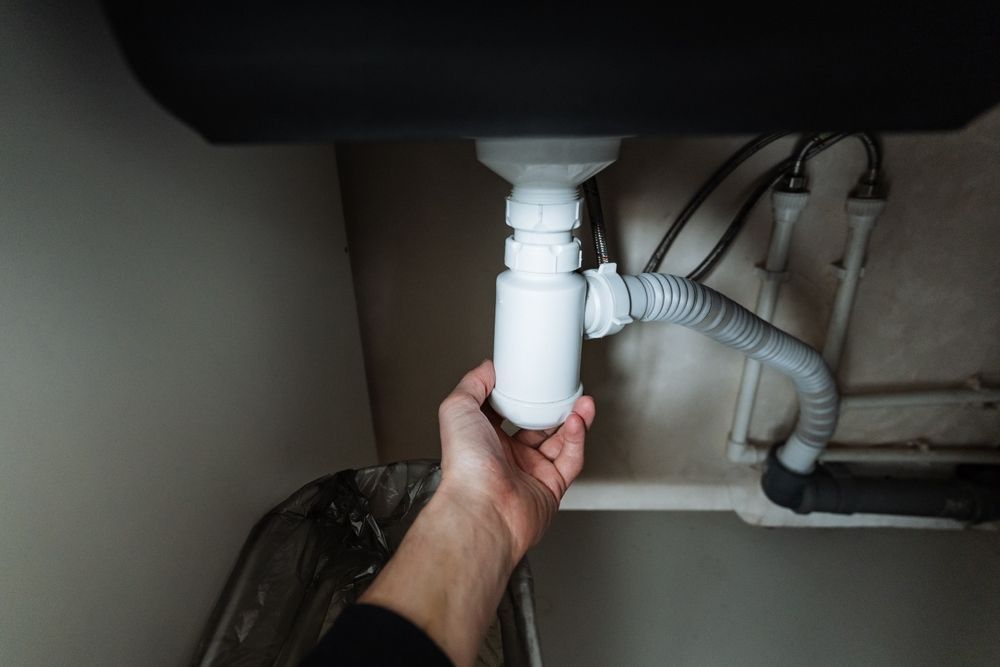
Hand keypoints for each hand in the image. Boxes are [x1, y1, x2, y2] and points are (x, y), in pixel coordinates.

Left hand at [436, 360, 595, 563]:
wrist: (483, 508)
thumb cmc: (465, 468)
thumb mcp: (457, 408)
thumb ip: (473, 383)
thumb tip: (489, 368)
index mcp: (485, 439)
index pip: (508, 411)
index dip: (522, 394)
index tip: (534, 379)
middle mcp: (508, 457)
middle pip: (539, 425)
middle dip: (554, 406)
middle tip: (564, 390)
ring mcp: (531, 472)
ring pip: (560, 440)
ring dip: (573, 419)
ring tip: (581, 402)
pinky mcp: (552, 487)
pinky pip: (571, 459)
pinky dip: (577, 439)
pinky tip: (578, 421)